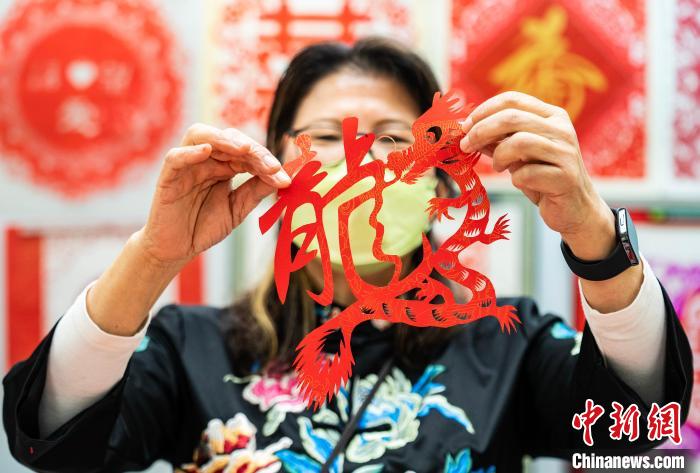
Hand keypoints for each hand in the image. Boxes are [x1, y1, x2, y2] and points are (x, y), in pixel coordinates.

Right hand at [138, 123, 289, 267]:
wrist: (177, 249)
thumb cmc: (204, 226)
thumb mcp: (237, 208)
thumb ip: (256, 191)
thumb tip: (283, 178)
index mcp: (225, 165)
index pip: (247, 153)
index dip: (267, 162)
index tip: (285, 178)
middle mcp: (206, 159)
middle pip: (230, 140)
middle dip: (253, 151)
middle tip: (271, 166)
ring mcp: (187, 164)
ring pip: (201, 136)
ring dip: (224, 140)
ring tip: (245, 149)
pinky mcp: (168, 176)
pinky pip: (176, 156)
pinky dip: (191, 152)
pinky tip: (208, 151)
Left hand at [460, 91, 614, 259]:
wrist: (574, 209)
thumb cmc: (542, 178)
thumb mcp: (517, 155)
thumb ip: (496, 140)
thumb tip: (465, 130)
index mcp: (551, 116)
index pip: (512, 100)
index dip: (483, 111)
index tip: (464, 127)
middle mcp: (562, 129)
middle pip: (512, 117)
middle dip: (481, 131)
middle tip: (465, 146)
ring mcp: (566, 152)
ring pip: (519, 142)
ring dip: (499, 156)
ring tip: (498, 167)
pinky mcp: (565, 177)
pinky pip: (527, 173)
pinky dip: (516, 178)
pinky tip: (520, 182)